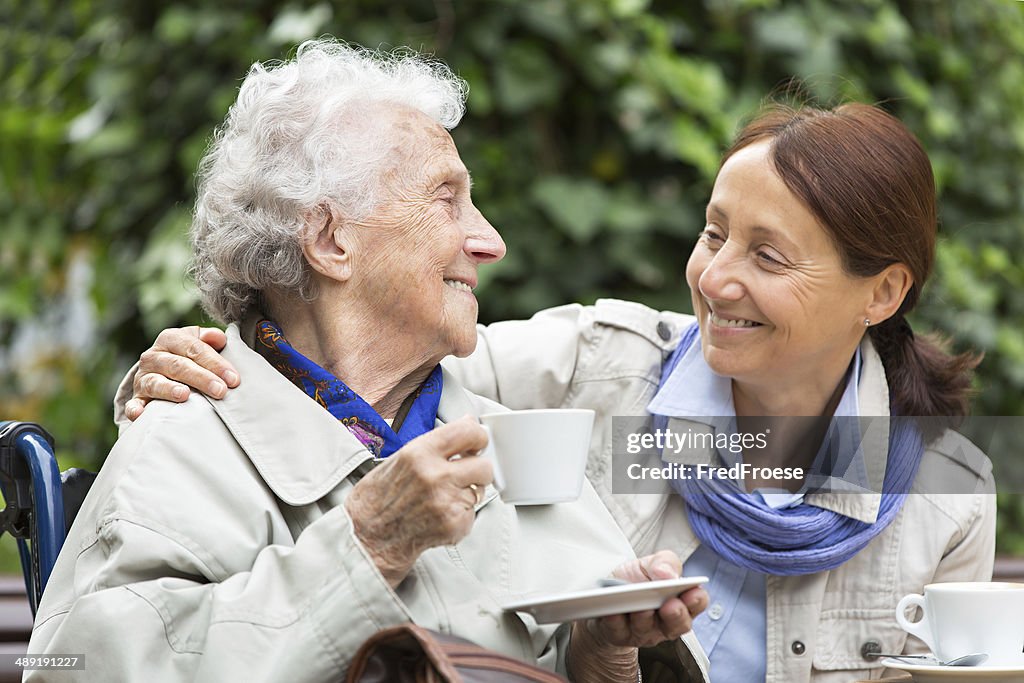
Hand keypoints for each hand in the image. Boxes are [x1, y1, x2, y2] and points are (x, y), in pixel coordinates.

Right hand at [125, 326, 238, 419]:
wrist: (160, 368)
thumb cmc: (188, 355)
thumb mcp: (197, 341)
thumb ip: (209, 338)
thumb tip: (219, 338)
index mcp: (171, 339)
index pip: (195, 349)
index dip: (215, 363)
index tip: (233, 378)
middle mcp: (154, 356)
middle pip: (179, 366)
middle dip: (202, 378)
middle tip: (221, 391)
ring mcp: (143, 377)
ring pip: (156, 382)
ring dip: (170, 390)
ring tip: (185, 395)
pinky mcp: (137, 396)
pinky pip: (134, 403)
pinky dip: (135, 409)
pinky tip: (140, 414)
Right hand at [344, 416, 493, 586]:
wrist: (367, 537)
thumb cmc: (380, 497)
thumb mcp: (401, 458)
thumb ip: (437, 442)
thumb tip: (467, 425)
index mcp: (419, 453)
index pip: (468, 432)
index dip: (478, 437)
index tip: (477, 442)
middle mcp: (435, 476)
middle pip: (484, 465)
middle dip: (477, 469)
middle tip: (465, 473)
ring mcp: (446, 502)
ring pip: (481, 491)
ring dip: (468, 493)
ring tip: (443, 497)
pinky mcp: (454, 525)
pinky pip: (473, 512)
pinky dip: (461, 514)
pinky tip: (440, 515)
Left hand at [585, 550, 707, 648]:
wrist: (608, 591)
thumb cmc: (636, 578)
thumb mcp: (651, 563)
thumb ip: (665, 563)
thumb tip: (669, 575)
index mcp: (680, 600)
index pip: (696, 603)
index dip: (696, 600)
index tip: (692, 593)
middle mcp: (666, 621)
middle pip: (678, 624)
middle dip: (675, 616)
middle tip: (669, 606)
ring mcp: (645, 632)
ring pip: (647, 629)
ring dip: (644, 618)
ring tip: (641, 607)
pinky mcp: (622, 636)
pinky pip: (619, 631)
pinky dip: (616, 622)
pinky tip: (614, 612)